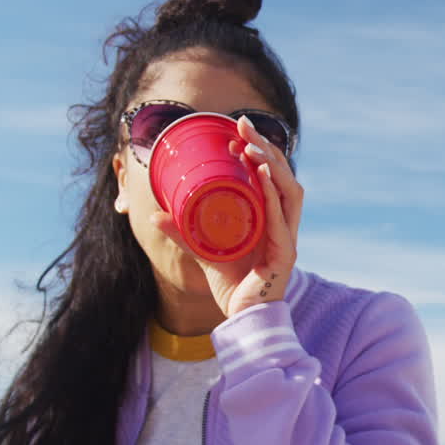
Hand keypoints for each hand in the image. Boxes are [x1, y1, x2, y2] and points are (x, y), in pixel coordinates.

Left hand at [151, 115, 303, 317]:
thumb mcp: (204, 251)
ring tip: (252, 145)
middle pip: (284, 177)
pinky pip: (280, 220)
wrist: (243, 320)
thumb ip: (184, 233)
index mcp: (271, 220)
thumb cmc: (231, 286)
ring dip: (272, 164)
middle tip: (244, 124)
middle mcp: (284, 225)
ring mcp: (288, 239)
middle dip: (266, 147)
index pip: (273, 177)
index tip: (238, 128)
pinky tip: (261, 175)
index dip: (260, 150)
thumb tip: (155, 215)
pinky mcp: (285, 255)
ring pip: (289, 192)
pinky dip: (271, 195)